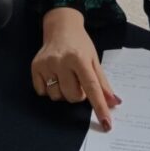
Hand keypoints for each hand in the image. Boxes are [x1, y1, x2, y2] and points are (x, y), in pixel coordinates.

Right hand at [31, 8, 120, 129]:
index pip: (92, 87)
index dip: (100, 107)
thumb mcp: (94, 60)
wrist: (60, 27)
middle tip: (77, 81)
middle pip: (72, 96)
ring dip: (63, 92)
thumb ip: (103, 83)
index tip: (106, 123)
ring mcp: (46, 64)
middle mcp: (61, 61)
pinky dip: (49, 89)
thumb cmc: (80, 45)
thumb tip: (115, 103)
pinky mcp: (35, 67)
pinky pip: (42, 92)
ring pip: (56, 97)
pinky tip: (53, 76)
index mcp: (79, 58)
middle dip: (77, 94)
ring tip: (64, 77)